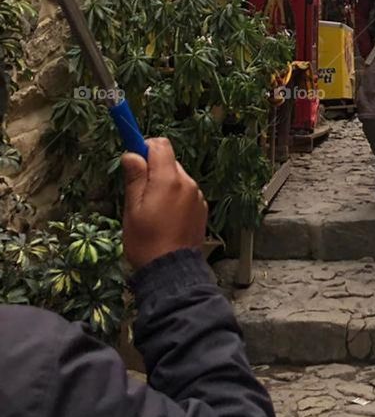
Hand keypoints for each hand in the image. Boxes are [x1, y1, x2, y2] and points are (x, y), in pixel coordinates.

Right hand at [121, 137, 207, 271]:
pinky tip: (165, 218)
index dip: (145, 146)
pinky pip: (185, 192)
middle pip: (169, 161)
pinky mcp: (201, 208)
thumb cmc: (146, 242)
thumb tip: (132, 154)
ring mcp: (197, 196)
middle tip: (138, 192)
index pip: (161, 145)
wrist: (172, 272)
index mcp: (169, 179)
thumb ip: (135, 178)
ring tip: (151, 210)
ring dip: (164, 184)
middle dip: (153, 169)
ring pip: (177, 177)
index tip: (133, 156)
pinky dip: (175, 197)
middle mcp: (187, 183)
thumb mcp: (132, 209)